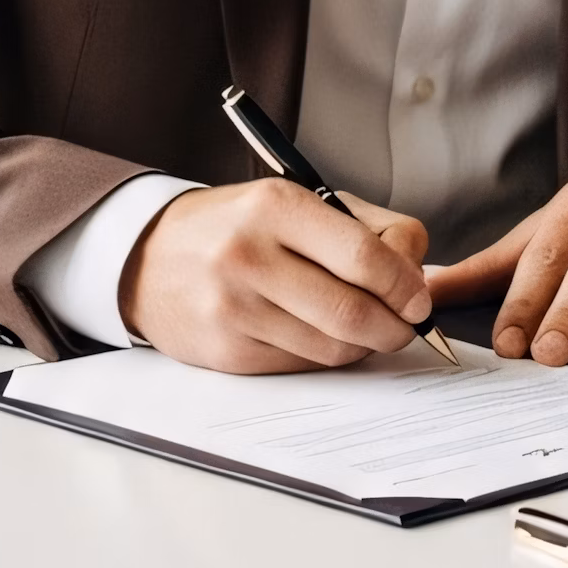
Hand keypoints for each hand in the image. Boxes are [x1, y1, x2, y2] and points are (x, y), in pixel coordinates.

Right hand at [120, 180, 433, 373]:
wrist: (147, 257)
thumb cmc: (240, 227)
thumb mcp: (300, 200)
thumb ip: (368, 229)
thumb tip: (416, 277)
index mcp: (277, 207)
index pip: (363, 257)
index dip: (405, 286)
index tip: (420, 300)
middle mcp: (249, 256)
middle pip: (351, 312)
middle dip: (395, 327)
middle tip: (407, 326)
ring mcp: (233, 308)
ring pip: (331, 347)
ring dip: (364, 345)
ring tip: (366, 328)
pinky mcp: (225, 352)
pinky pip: (301, 366)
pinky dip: (326, 356)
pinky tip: (322, 336)